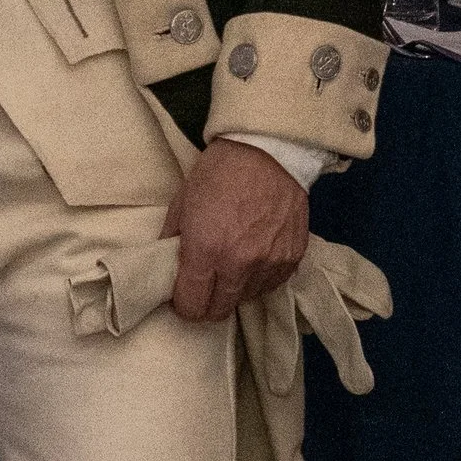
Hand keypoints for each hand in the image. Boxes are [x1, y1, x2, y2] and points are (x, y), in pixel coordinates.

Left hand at [160, 138, 308, 322]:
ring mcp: (270, 263)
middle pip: (219, 310)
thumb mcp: (182, 203)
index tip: (182, 295)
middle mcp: (239, 264)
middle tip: (203, 285)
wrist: (268, 150)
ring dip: (234, 290)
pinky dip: (258, 278)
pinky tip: (252, 258)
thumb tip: (167, 270)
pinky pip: (270, 284)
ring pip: (246, 299)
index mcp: (206, 250)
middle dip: (206, 303)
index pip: (192, 306)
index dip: (183, 305)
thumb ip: (171, 242)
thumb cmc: (219, 171)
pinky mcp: (293, 258)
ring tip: (230, 264)